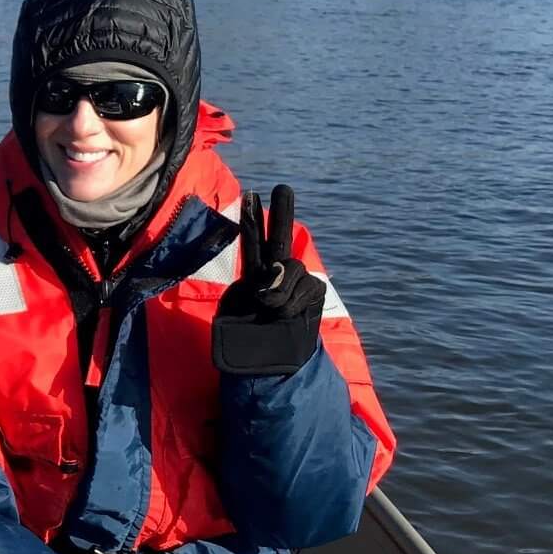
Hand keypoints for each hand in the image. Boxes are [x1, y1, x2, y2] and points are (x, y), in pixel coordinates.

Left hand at [213, 184, 324, 376]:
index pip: (254, 243)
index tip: (252, 196)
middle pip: (280, 240)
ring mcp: (297, 283)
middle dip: (282, 214)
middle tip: (282, 188)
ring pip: (292, 269)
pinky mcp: (313, 293)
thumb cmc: (251, 343)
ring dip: (282, 287)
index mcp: (255, 276)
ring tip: (270, 308)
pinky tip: (287, 315)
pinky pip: (306, 288)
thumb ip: (258, 296)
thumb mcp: (239, 320)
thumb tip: (273, 283)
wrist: (277, 365)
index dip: (254, 221)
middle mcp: (277, 275)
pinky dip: (293, 301)